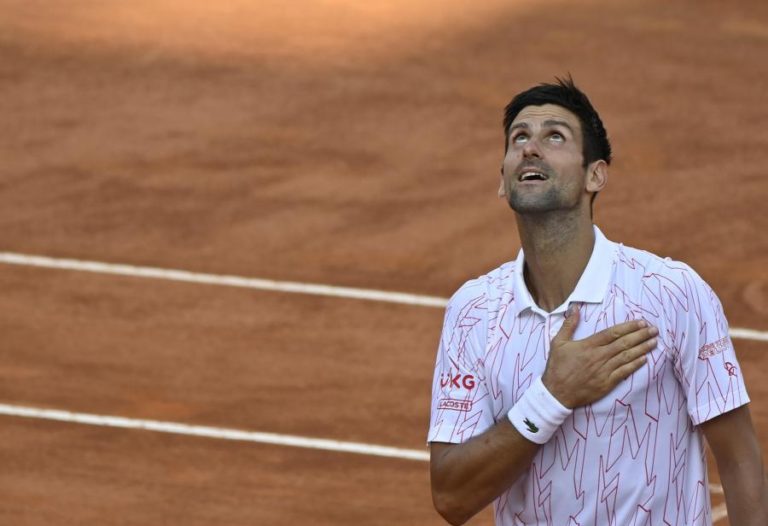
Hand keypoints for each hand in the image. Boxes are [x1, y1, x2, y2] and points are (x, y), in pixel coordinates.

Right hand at [541, 305, 657, 408]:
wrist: (556, 393)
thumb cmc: (556, 367)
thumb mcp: (558, 343)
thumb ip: (568, 325)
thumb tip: (575, 308)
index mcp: (588, 345)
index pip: (613, 333)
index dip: (629, 327)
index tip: (641, 322)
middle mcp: (598, 357)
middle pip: (624, 343)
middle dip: (641, 335)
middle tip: (654, 329)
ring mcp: (604, 371)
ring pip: (627, 357)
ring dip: (642, 348)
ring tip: (654, 342)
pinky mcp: (606, 384)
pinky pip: (624, 372)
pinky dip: (635, 365)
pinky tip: (644, 359)